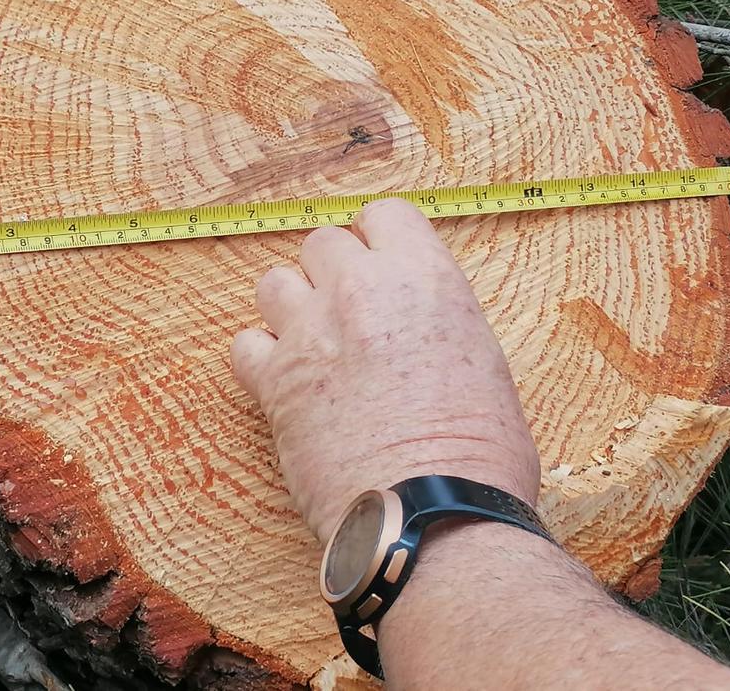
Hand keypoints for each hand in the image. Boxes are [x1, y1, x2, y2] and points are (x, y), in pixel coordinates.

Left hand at [230, 200, 539, 542]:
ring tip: (313, 345)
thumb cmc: (479, 456)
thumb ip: (437, 319)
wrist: (434, 514)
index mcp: (426, 278)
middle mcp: (362, 291)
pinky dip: (259, 359)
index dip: (377, 239)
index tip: (377, 265)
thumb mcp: (484, 362)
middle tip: (347, 315)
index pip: (382, 214)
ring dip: (291, 306)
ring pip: (273, 282)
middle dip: (331, 273)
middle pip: (321, 243)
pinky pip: (244, 343)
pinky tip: (284, 382)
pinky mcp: (274, 380)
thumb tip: (414, 323)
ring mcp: (312, 332)